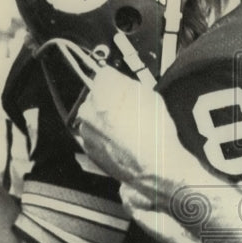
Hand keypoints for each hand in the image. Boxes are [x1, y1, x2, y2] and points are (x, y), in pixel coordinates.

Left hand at [75, 66, 196, 196]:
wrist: (155, 168)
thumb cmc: (155, 134)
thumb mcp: (149, 96)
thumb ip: (128, 83)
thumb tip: (117, 80)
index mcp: (101, 93)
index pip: (104, 75)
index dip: (120, 81)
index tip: (127, 89)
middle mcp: (88, 110)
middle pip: (97, 95)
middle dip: (111, 100)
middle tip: (131, 111)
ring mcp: (86, 131)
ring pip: (96, 115)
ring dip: (107, 118)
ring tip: (129, 129)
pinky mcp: (89, 148)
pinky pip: (96, 134)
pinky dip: (106, 135)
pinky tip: (124, 141)